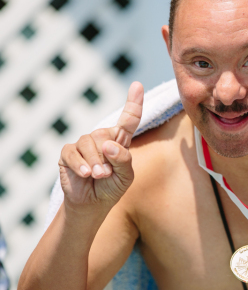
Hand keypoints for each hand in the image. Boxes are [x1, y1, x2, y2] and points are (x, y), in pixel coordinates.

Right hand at [58, 81, 143, 209]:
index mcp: (120, 141)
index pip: (129, 119)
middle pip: (105, 135)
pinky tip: (85, 174)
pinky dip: (80, 165)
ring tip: (99, 176)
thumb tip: (108, 144)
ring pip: (89, 142)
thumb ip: (123, 159)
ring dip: (95, 162)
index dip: (134, 102)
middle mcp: (102, 137)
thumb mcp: (126, 176)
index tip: (137, 85)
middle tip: (107, 174)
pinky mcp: (68, 152)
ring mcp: (83, 144)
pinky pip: (73, 152)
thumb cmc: (112, 187)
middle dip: (107, 157)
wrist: (92, 204)